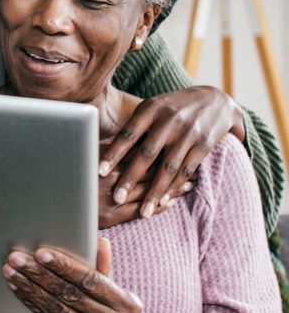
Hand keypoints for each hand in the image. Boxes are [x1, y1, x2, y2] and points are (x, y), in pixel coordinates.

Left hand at [3, 238, 140, 312]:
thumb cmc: (107, 305)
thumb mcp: (112, 286)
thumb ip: (102, 265)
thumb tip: (99, 241)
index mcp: (126, 304)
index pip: (91, 280)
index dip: (65, 266)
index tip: (41, 253)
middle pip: (69, 294)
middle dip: (39, 274)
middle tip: (16, 258)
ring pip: (55, 309)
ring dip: (29, 288)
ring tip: (10, 270)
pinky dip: (30, 303)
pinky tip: (17, 288)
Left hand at [99, 86, 237, 218]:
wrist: (214, 100)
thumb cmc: (171, 107)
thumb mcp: (151, 108)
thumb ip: (133, 127)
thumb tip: (102, 149)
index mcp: (150, 109)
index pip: (127, 135)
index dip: (113, 154)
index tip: (98, 172)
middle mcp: (168, 120)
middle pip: (146, 154)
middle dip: (130, 178)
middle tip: (116, 198)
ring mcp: (188, 133)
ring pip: (167, 167)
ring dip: (154, 191)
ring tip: (143, 212)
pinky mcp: (204, 144)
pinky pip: (186, 170)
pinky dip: (174, 187)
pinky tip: (164, 202)